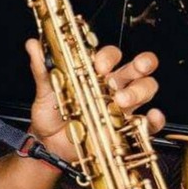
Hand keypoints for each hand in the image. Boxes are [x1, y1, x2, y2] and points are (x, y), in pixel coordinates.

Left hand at [25, 39, 165, 159]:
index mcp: (95, 73)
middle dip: (141, 64)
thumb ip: (43, 68)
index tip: (99, 64)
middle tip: (135, 67)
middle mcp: (112, 87)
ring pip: (145, 89)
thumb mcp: (45, 91)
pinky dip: (154, 119)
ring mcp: (122, 107)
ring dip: (140, 91)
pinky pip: (148, 123)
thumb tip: (33, 44)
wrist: (48, 144)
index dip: (109, 57)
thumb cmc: (50, 114)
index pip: (111, 56)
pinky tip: (150, 116)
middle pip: (137, 68)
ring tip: (121, 100)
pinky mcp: (126, 128)